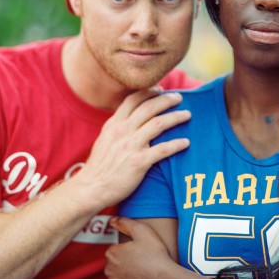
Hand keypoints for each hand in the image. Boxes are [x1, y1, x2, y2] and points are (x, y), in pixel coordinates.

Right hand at [76, 89, 190, 209]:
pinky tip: (186, 143)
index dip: (148, 92)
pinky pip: (163, 149)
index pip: (133, 100)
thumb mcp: (104, 140)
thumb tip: (130, 118)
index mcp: (113, 124)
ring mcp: (130, 146)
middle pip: (149, 107)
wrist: (91, 189)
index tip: (161, 90)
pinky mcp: (139, 162)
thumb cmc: (100, 167)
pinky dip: (176, 144)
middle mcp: (122, 131)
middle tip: (180, 97)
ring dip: (176, 117)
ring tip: (187, 115)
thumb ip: (118, 128)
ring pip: (158, 124)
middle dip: (166, 100)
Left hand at [105, 217, 174, 278]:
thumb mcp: (143, 231)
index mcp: (112, 253)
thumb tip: (112, 220)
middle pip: (115, 266)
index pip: (116, 251)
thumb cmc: (155, 255)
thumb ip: (125, 223)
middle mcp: (108, 270)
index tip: (141, 255)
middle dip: (125, 266)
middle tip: (142, 266)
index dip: (129, 252)